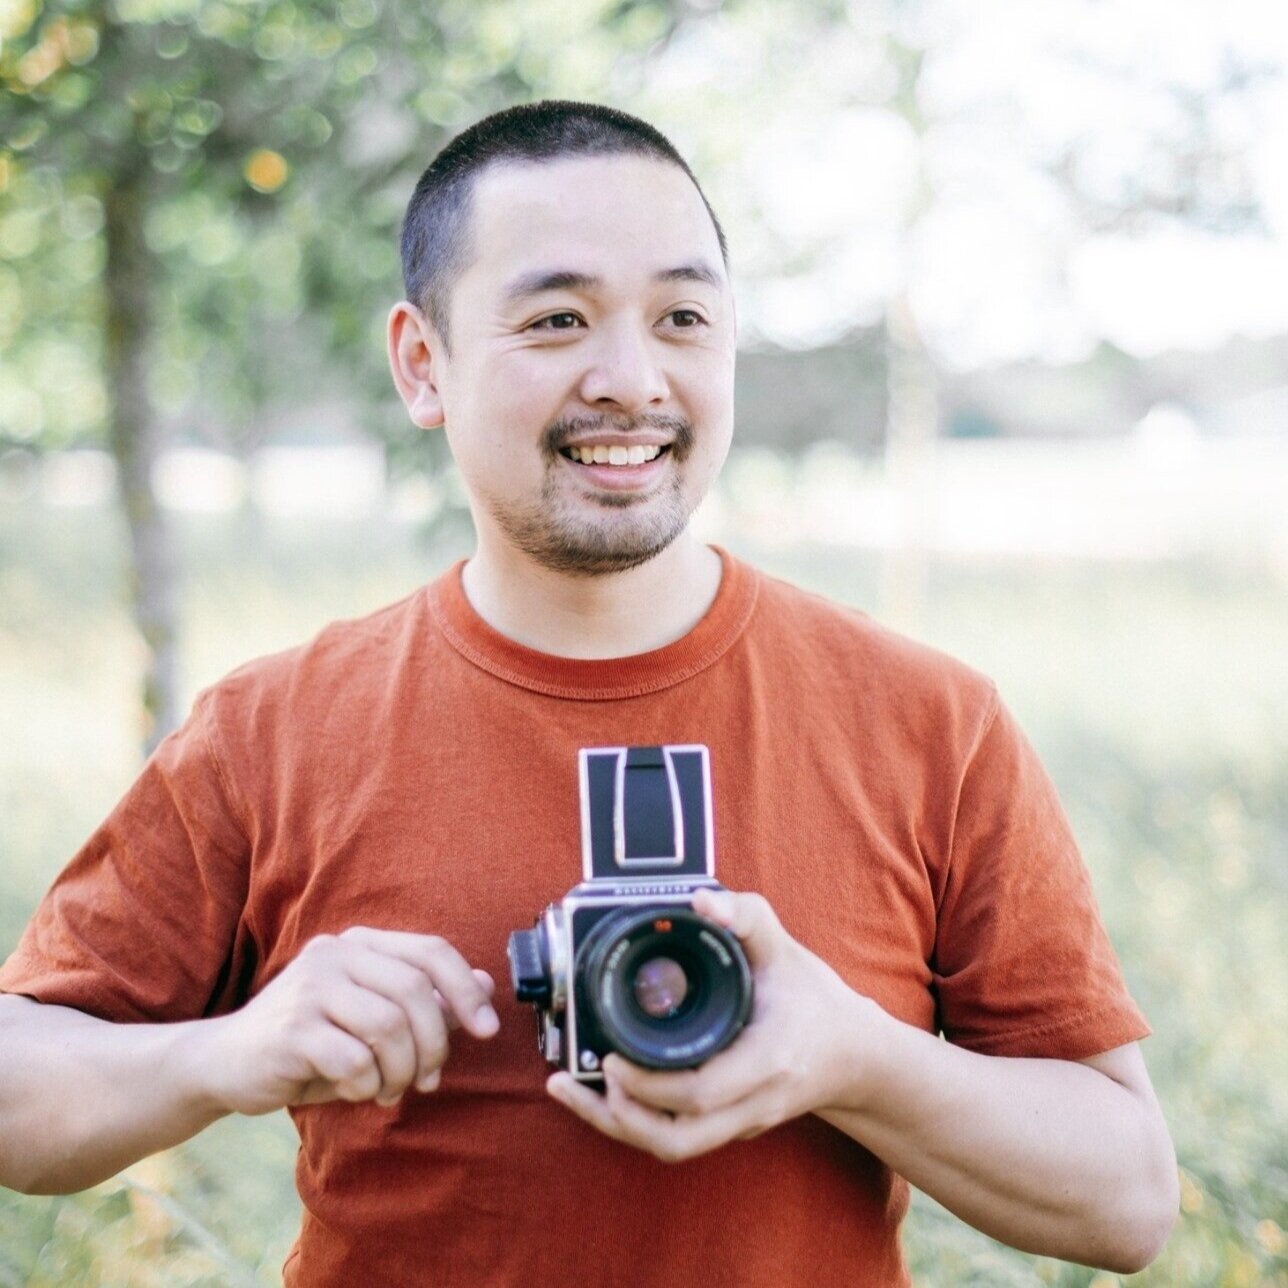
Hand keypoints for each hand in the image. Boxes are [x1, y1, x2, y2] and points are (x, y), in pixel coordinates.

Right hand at [197, 927, 498, 1115]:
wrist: (225, 1064)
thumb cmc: (311, 1042)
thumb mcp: (371, 1019)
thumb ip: (425, 1001)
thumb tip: (486, 985)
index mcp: (360, 944)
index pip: (432, 952)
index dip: (467, 991)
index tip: (488, 1031)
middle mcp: (336, 953)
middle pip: (417, 991)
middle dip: (436, 1044)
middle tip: (428, 1079)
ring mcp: (310, 987)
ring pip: (391, 1026)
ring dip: (403, 1070)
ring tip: (391, 1089)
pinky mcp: (291, 1029)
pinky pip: (355, 1060)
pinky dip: (369, 1085)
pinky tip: (358, 1091)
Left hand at [545, 888, 883, 1161]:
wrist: (853, 1054)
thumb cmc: (814, 999)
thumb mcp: (784, 948)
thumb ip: (745, 916)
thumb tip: (701, 899)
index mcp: (766, 1061)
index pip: (700, 1093)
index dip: (649, 1085)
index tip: (612, 1058)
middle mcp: (753, 1103)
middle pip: (677, 1140)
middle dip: (618, 1116)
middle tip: (581, 1077)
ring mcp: (742, 1123)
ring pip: (673, 1148)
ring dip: (618, 1125)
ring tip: (572, 1092)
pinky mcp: (731, 1127)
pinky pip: (679, 1139)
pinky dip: (637, 1122)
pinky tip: (604, 1096)